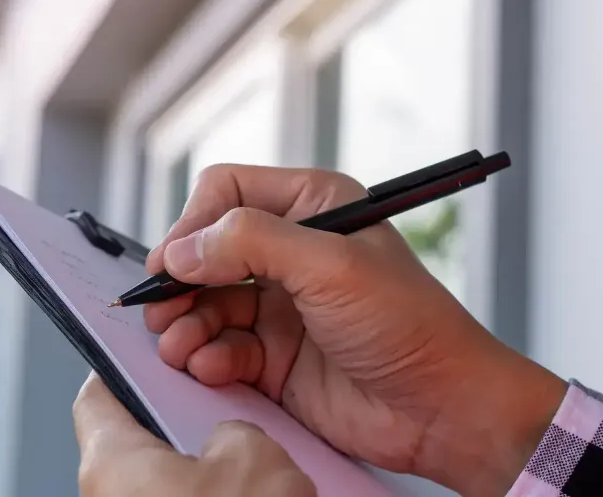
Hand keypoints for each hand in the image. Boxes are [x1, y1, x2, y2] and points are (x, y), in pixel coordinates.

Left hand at [74, 371, 315, 495]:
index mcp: (110, 461)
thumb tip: (228, 440)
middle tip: (222, 413)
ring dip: (205, 474)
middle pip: (136, 444)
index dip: (124, 369)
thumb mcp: (254, 453)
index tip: (145, 356)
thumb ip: (230, 428)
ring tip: (252, 467)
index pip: (96, 396)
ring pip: (164, 486)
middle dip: (183, 427)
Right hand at [142, 164, 565, 495]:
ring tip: (179, 345)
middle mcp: (292, 251)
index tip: (172, 261)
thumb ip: (252, 243)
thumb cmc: (409, 325)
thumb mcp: (331, 266)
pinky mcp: (274, 357)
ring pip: (204, 303)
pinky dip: (205, 358)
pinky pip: (218, 349)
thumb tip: (182, 248)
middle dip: (178, 280)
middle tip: (161, 307)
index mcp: (313, 206)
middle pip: (205, 250)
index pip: (227, 192)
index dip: (193, 224)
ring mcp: (281, 306)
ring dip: (183, 324)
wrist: (441, 408)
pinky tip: (211, 368)